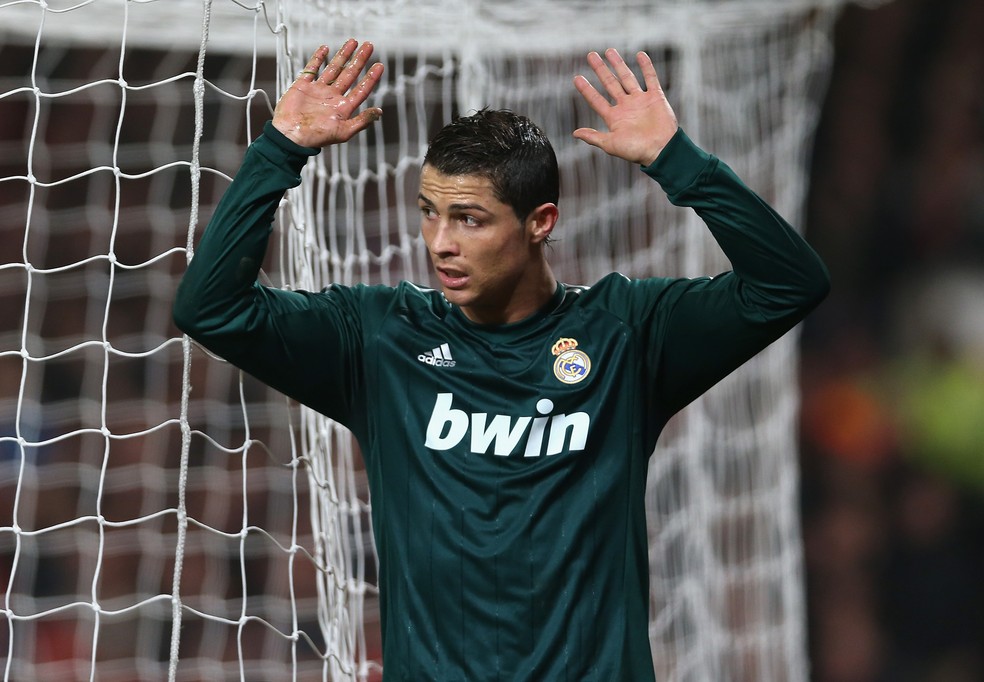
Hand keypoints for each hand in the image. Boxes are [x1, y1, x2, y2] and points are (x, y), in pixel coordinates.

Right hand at [273, 39, 383, 147]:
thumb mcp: (344, 132)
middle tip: (369, 45)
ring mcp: (318, 90)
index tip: (380, 65)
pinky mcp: (303, 86)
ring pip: (334, 68)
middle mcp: (332, 97)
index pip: (361, 89)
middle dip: (360, 60)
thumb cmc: (317, 137)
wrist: (291, 135)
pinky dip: (318, 58)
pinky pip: (312, 68)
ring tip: (353, 42)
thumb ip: (362, 121)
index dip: (371, 77)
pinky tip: (326, 48)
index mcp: (343, 108)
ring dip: (343, 55)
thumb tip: (380, 112)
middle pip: (350, 74)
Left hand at [572, 49, 677, 165]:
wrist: (661, 150)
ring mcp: (641, 100)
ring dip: (618, 64)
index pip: (597, 100)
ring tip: (609, 51)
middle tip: (591, 55)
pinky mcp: (656, 97)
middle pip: (610, 84)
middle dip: (600, 70)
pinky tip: (640, 55)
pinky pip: (651, 79)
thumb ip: (594, 137)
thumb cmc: (636, 151)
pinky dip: (646, 67)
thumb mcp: (611, 145)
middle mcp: (626, 107)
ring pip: (627, 78)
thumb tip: (575, 133)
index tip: (576, 77)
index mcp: (614, 117)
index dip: (586, 89)